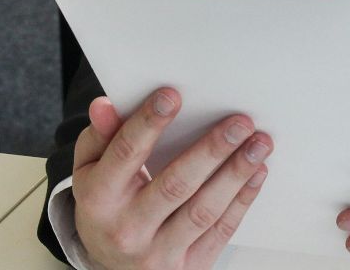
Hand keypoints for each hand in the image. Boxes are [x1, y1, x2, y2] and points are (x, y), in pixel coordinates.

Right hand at [70, 87, 272, 269]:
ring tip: (259, 143)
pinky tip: (256, 172)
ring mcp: (158, 253)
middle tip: (239, 123)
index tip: (173, 96)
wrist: (114, 268)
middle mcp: (127, 230)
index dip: (148, 123)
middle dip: (211, 151)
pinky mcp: (188, 267)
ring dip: (236, 174)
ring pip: (203, 211)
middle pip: (175, 185)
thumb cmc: (105, 206)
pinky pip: (220, 231)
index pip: (126, 155)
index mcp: (99, 200)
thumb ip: (100, 136)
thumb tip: (105, 104)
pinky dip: (242, 200)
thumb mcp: (90, 170)